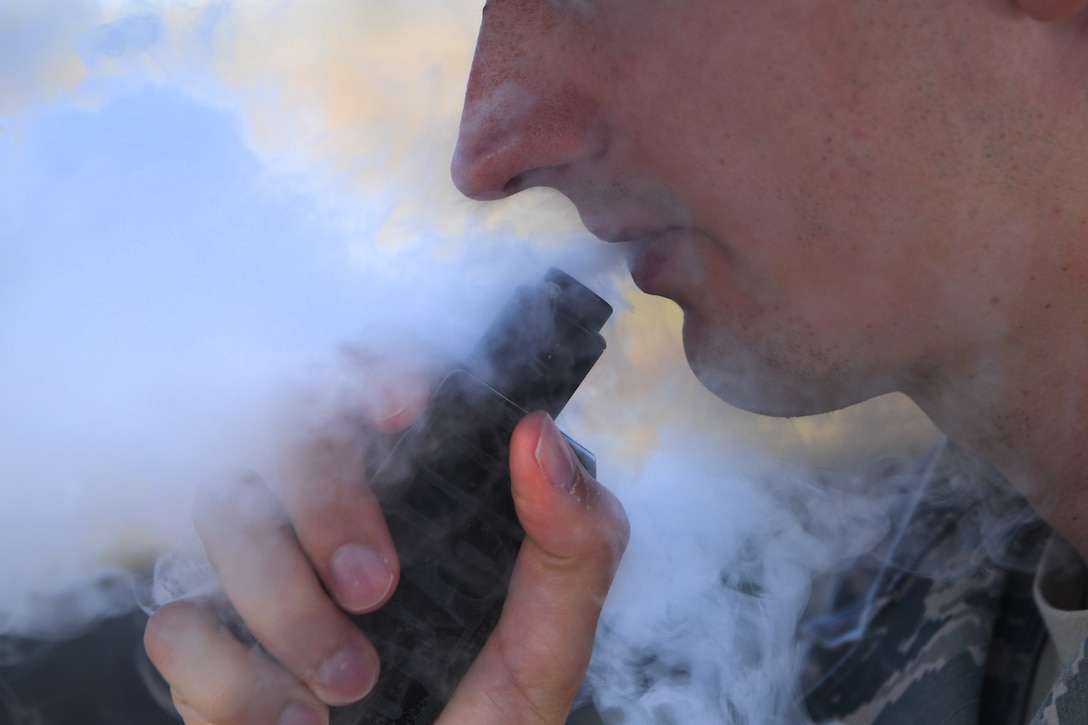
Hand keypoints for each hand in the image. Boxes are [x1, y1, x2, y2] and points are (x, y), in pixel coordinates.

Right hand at [143, 378, 627, 724]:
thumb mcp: (549, 647)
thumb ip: (571, 544)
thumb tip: (536, 430)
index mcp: (415, 502)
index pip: (375, 388)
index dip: (375, 369)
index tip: (402, 407)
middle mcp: (329, 522)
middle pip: (289, 430)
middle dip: (327, 501)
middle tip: (375, 587)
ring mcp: (262, 580)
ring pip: (224, 509)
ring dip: (287, 603)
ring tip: (352, 684)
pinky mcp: (208, 652)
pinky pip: (175, 622)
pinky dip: (233, 677)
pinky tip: (296, 723)